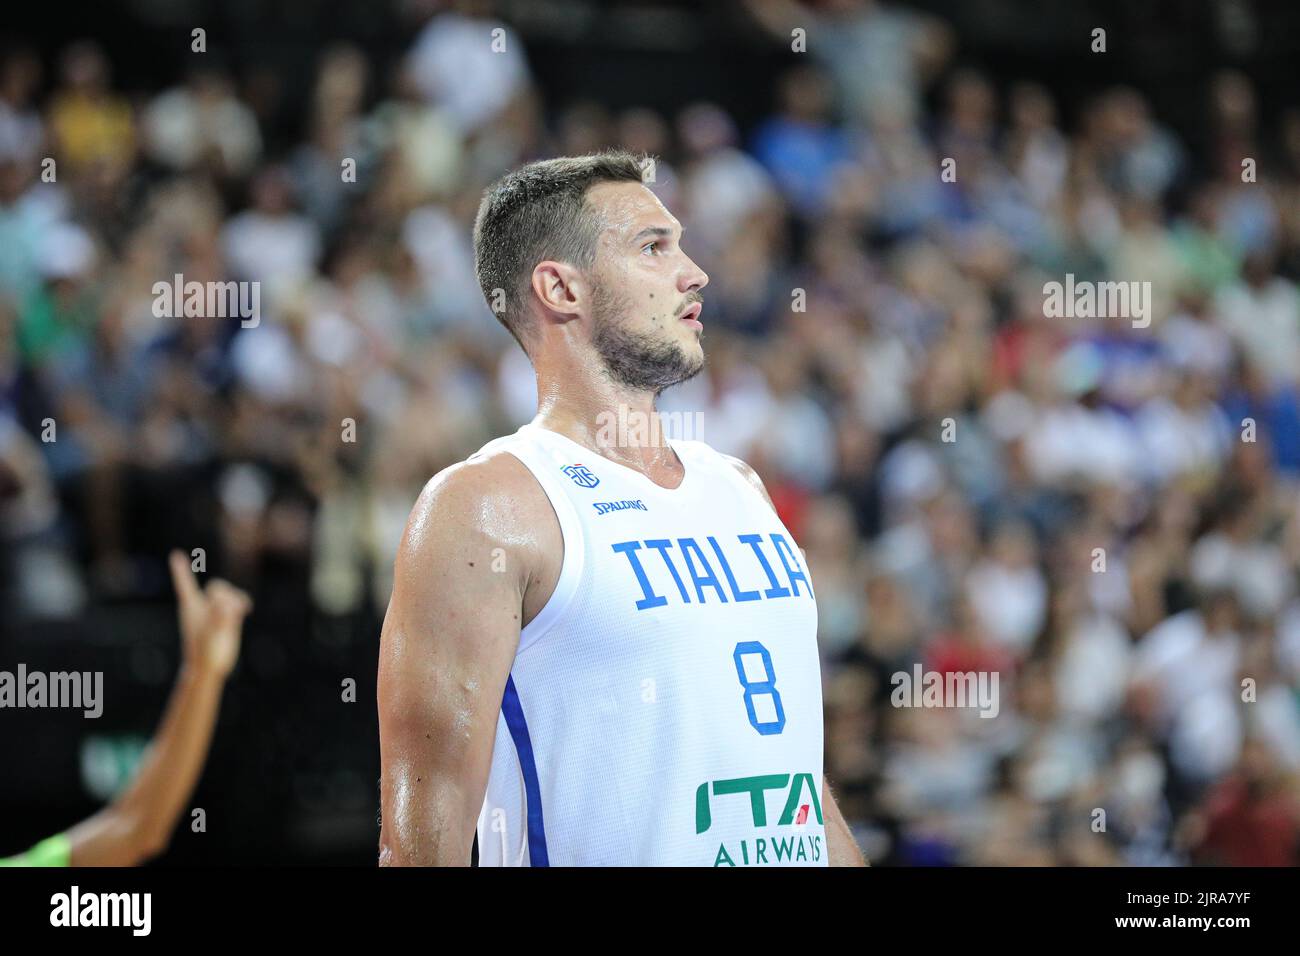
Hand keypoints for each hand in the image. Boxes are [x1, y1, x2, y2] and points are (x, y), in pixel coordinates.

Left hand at [168, 550, 252, 678]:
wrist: (210, 668)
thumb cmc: (204, 653)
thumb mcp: (210, 634)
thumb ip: (218, 616)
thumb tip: (228, 602)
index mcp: (191, 607)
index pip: (185, 584)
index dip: (181, 569)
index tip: (176, 555)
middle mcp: (203, 606)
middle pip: (216, 587)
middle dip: (224, 593)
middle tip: (229, 611)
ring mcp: (216, 612)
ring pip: (228, 594)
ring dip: (236, 598)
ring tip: (241, 610)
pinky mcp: (228, 619)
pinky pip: (237, 602)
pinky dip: (242, 602)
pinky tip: (247, 609)